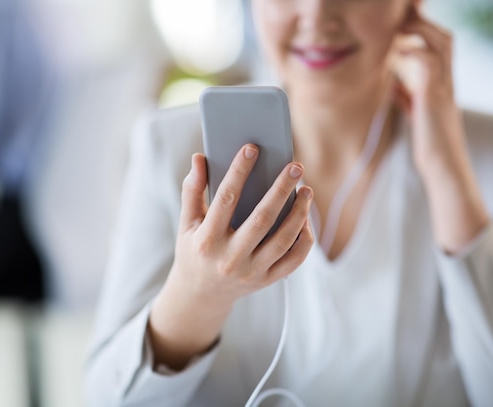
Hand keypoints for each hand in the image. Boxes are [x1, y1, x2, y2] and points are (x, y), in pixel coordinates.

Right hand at [149, 144, 313, 368]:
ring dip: (299, 213)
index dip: (238, 172)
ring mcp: (251, 273)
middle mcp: (230, 259)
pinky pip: (293, 260)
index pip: (225, 200)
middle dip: (280, 190)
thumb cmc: (194, 250)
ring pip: (283, 240)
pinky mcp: (267, 281)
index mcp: (206, 240)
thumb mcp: (186, 223)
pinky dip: (304, 239)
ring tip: (306, 190)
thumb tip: (199, 158)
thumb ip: (192, 190)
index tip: (252, 148)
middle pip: (262, 219)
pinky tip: (306, 218)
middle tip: (295, 165)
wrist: (200, 295)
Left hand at [394, 7, 488, 253]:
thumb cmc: (429, 146)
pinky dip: (412, 54)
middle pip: (444, 38)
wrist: (443, 169)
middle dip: (423, 24)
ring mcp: (443, 89)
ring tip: (399, 27)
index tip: (400, 29)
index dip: (422, 34)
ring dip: (419, 30)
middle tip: (401, 19)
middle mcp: (446, 83)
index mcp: (441, 86)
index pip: (438, 49)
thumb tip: (394, 85)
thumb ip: (408, 97)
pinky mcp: (434, 98)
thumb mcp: (417, 115)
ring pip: (441, 44)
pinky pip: (428, 63)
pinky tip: (396, 56)